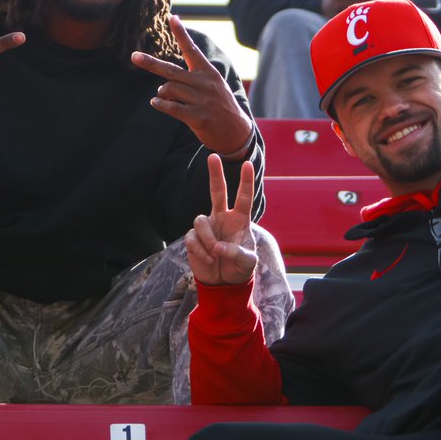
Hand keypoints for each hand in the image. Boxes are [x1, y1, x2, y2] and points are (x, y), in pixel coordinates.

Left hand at [133, 16, 253, 156]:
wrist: (238, 132)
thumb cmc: (221, 108)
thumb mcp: (214, 87)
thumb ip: (193, 80)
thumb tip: (164, 81)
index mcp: (209, 73)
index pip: (192, 50)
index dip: (181, 34)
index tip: (172, 18)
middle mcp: (205, 84)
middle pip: (171, 70)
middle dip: (150, 63)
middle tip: (134, 56)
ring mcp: (202, 101)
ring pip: (169, 89)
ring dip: (161, 93)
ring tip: (163, 97)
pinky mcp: (198, 117)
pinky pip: (171, 107)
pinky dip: (161, 105)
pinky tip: (157, 103)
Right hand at [185, 156, 257, 285]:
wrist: (224, 283)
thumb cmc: (240, 269)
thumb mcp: (248, 262)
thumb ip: (237, 253)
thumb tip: (219, 246)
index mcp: (240, 220)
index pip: (243, 197)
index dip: (245, 181)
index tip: (247, 164)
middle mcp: (222, 218)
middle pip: (217, 191)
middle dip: (215, 174)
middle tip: (213, 156)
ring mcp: (207, 227)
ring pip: (200, 220)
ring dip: (208, 238)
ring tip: (216, 254)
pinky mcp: (193, 238)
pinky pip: (193, 238)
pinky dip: (200, 250)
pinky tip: (208, 259)